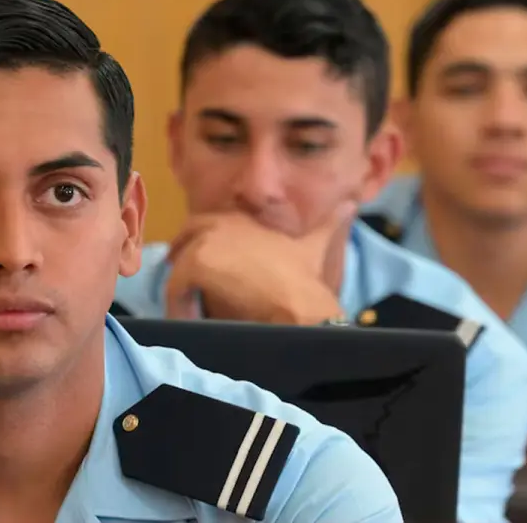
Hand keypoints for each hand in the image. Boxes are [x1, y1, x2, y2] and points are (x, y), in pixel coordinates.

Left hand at [164, 202, 355, 324]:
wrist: (300, 303)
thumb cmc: (308, 279)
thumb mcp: (316, 245)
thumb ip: (329, 224)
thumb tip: (350, 205)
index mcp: (246, 220)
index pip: (210, 221)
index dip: (201, 237)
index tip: (197, 256)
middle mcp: (223, 224)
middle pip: (189, 233)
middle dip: (181, 251)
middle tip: (181, 279)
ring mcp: (207, 243)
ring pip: (180, 264)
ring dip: (181, 286)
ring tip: (185, 309)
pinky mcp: (196, 264)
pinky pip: (175, 286)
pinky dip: (178, 305)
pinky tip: (187, 320)